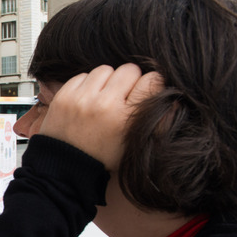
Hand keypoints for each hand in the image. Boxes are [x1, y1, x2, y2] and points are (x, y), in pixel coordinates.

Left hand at [39, 64, 162, 170]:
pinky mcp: (64, 96)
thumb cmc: (103, 156)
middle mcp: (105, 105)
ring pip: (106, 69)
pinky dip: (87, 85)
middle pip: (129, 69)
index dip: (150, 84)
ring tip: (102, 99)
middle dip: (128, 81)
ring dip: (106, 81)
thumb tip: (172, 97)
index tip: (143, 92)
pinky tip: (86, 101)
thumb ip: (156, 120)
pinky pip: (83, 75)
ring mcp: (82, 99)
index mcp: (127, 119)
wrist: (64, 167)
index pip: (152, 80)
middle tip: (121, 97)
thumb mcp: (135, 143)